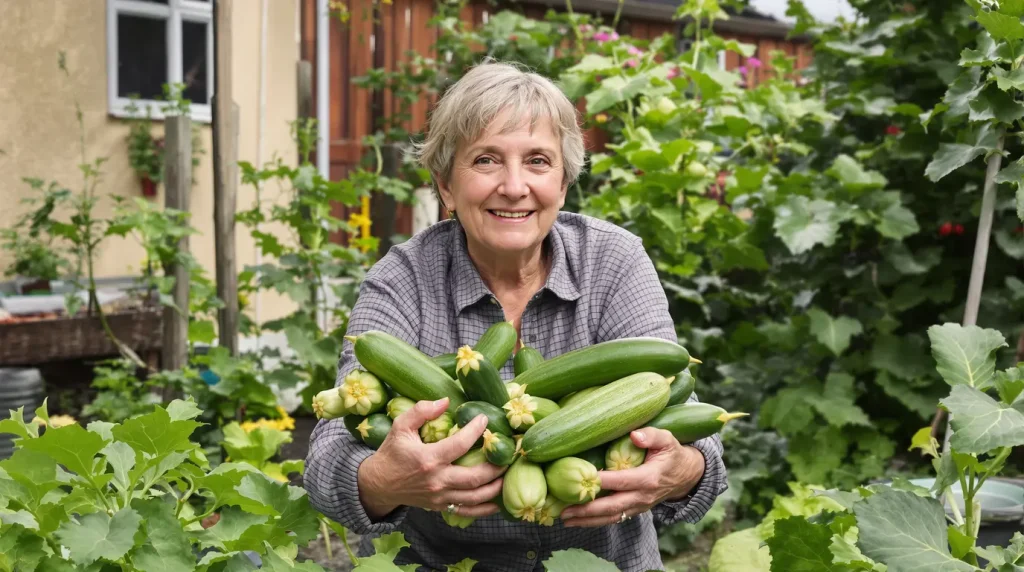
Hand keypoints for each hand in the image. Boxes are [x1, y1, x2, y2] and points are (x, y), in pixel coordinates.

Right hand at [357, 397, 506, 519]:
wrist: (378, 484)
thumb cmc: (391, 452)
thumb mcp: (400, 426)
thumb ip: (421, 410)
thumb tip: (446, 401)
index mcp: (428, 458)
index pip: (460, 444)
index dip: (476, 431)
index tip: (485, 420)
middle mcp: (437, 480)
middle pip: (475, 477)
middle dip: (496, 466)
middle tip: (507, 452)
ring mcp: (440, 496)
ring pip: (475, 497)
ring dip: (495, 486)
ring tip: (506, 472)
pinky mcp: (440, 507)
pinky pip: (467, 511)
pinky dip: (485, 508)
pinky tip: (497, 500)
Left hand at [560, 428, 704, 526]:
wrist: (687, 476)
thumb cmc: (673, 454)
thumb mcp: (667, 440)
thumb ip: (652, 436)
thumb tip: (634, 435)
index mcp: (649, 479)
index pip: (622, 481)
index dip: (603, 482)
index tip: (583, 479)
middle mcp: (642, 497)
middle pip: (612, 506)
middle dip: (587, 510)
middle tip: (564, 511)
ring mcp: (639, 506)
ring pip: (611, 517)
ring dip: (587, 520)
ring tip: (566, 520)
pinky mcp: (635, 510)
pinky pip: (614, 518)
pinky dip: (596, 521)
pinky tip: (579, 520)